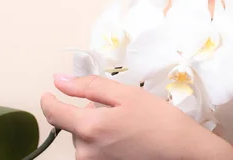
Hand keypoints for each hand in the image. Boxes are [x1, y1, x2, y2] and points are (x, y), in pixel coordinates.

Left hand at [40, 74, 232, 159]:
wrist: (184, 153)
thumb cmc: (157, 120)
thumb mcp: (124, 94)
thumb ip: (88, 86)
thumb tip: (59, 81)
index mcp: (88, 128)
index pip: (54, 114)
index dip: (49, 101)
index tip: (50, 94)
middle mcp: (86, 153)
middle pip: (75, 126)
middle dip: (89, 113)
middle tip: (118, 108)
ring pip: (86, 141)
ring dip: (98, 129)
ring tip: (127, 125)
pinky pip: (96, 154)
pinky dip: (105, 144)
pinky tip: (127, 140)